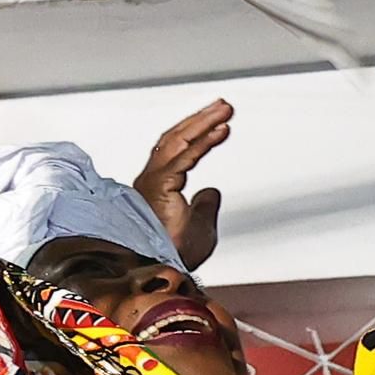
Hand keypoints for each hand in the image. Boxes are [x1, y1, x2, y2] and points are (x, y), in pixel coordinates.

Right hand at [133, 99, 232, 270]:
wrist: (154, 269)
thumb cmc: (171, 255)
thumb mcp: (201, 229)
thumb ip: (205, 207)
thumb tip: (211, 191)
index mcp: (157, 187)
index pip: (177, 151)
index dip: (198, 134)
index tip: (220, 123)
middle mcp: (150, 179)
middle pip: (176, 140)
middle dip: (201, 120)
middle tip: (223, 106)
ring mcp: (153, 181)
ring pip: (179, 142)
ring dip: (203, 123)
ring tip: (224, 110)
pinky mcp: (160, 185)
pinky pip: (185, 157)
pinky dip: (204, 142)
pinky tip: (221, 130)